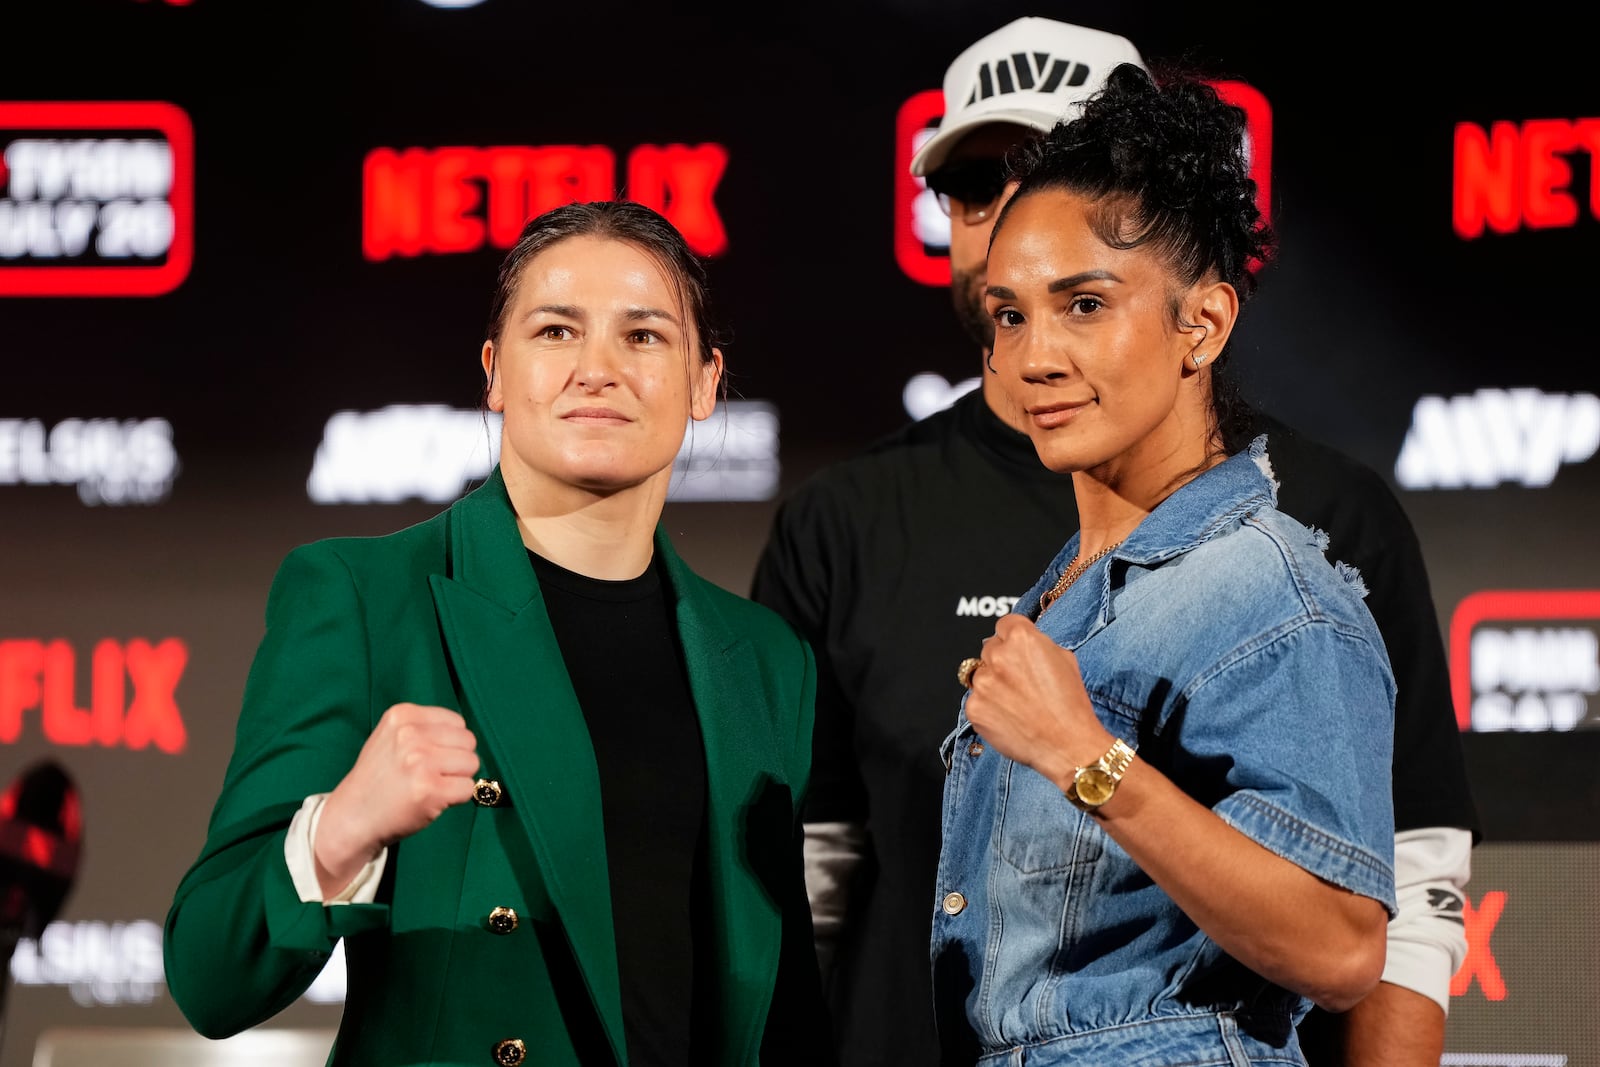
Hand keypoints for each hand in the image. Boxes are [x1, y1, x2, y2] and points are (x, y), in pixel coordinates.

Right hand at [314, 702, 478, 893]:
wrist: (353, 816)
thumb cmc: (379, 777)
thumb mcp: (392, 737)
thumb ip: (425, 729)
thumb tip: (466, 736)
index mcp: (403, 715)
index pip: (457, 722)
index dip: (450, 743)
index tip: (429, 757)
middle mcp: (411, 734)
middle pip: (468, 741)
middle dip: (457, 760)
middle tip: (431, 775)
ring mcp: (420, 762)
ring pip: (472, 764)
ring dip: (458, 779)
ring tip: (431, 786)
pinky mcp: (430, 789)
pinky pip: (468, 788)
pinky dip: (456, 798)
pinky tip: (433, 800)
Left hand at [963, 614, 1111, 790]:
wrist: (1068, 745)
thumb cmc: (1071, 704)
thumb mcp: (1064, 659)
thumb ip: (1038, 644)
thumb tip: (1023, 642)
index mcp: (1022, 638)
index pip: (1005, 624)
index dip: (1014, 638)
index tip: (1018, 649)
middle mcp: (998, 656)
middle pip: (991, 648)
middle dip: (1003, 661)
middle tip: (1022, 682)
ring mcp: (983, 683)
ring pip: (981, 675)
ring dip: (993, 685)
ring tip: (1018, 703)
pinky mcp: (974, 708)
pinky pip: (976, 700)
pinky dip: (988, 708)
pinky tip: (1010, 717)